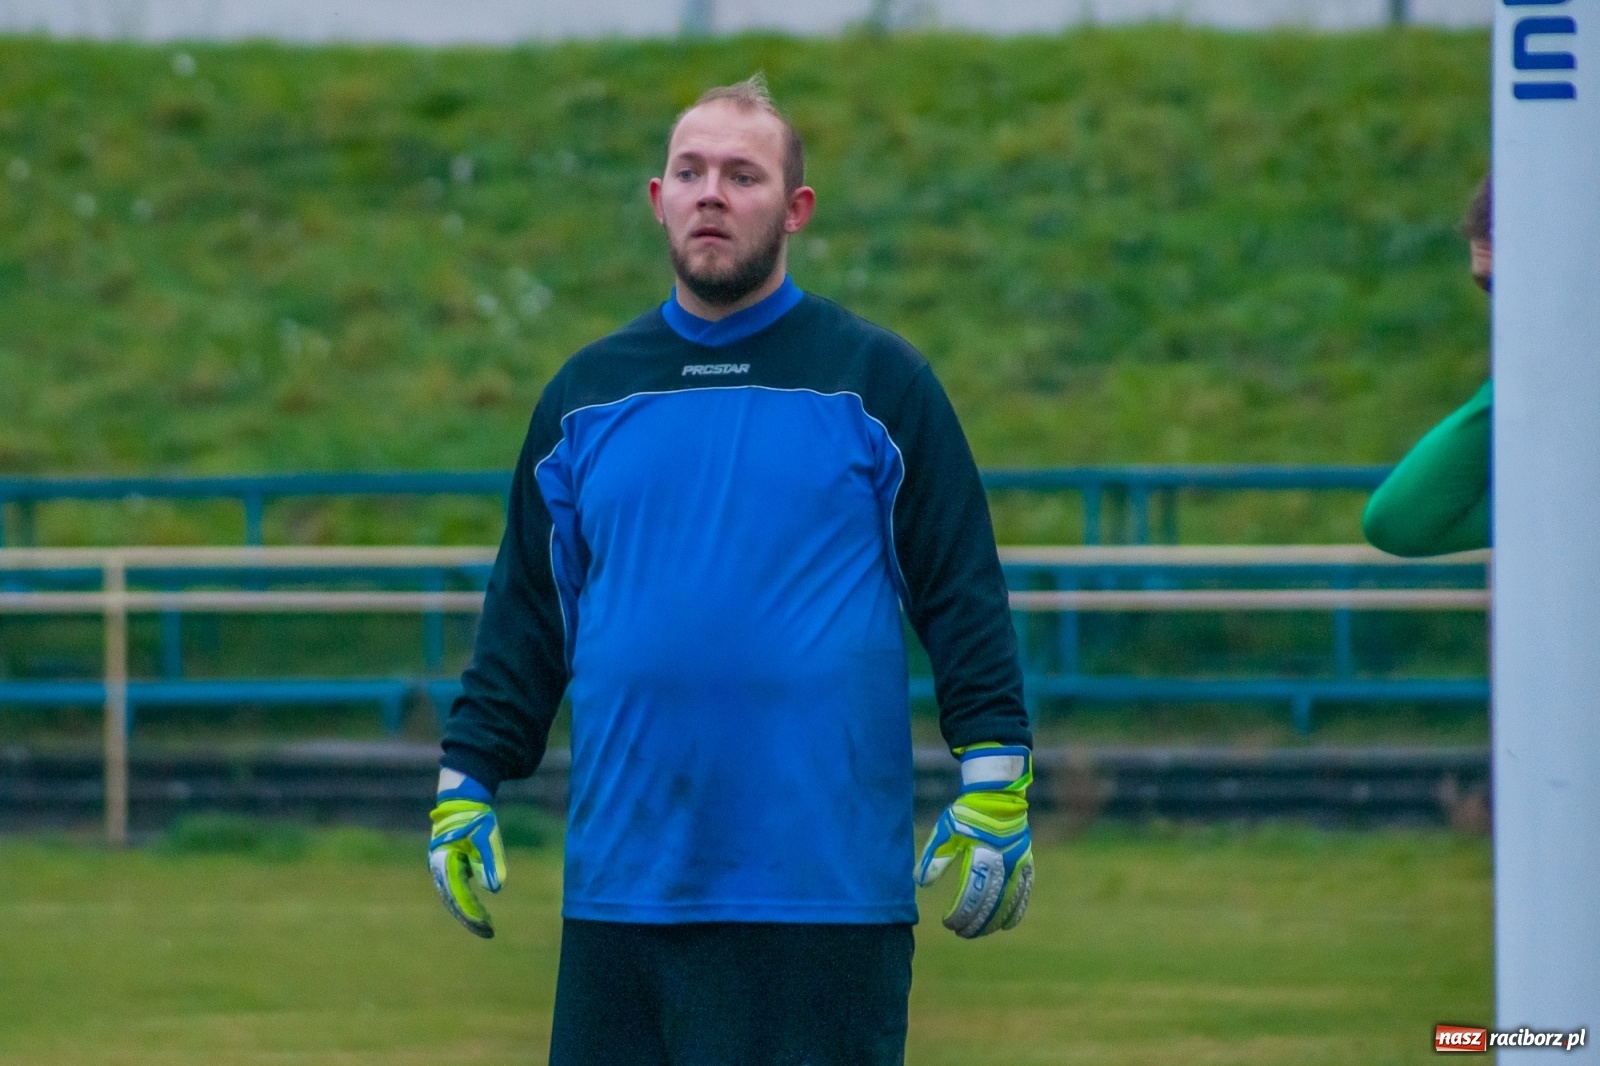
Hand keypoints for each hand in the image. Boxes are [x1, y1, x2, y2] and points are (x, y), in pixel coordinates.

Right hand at [428, 771, 505, 937]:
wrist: (462, 803)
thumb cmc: (475, 819)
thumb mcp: (486, 838)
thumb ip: (489, 862)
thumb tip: (494, 889)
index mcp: (445, 861)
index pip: (458, 895)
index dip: (472, 912)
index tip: (486, 926)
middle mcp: (439, 868)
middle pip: (453, 901)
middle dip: (470, 918)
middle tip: (489, 932)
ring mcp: (441, 869)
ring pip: (453, 898)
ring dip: (469, 912)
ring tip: (487, 927)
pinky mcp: (448, 868)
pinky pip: (456, 891)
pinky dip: (468, 902)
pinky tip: (481, 912)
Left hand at [914, 744, 1032, 937]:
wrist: (997, 794)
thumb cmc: (967, 813)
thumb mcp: (946, 831)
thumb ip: (935, 857)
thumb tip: (921, 882)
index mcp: (982, 854)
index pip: (971, 894)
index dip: (960, 913)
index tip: (948, 923)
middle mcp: (1003, 862)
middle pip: (991, 902)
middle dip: (976, 922)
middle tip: (961, 933)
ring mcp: (1017, 863)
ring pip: (1009, 901)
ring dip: (994, 921)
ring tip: (980, 933)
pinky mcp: (1026, 862)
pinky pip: (1025, 892)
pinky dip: (1016, 910)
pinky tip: (1007, 924)